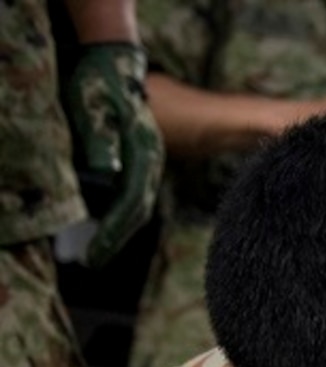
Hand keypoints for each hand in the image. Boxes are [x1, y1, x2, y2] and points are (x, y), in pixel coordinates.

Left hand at [62, 43, 163, 265]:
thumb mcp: (95, 106)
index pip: (128, 204)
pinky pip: (133, 192)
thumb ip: (101, 139)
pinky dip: (121, 211)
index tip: (95, 257)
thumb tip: (106, 174)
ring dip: (120, 228)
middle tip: (94, 263)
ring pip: (137, 203)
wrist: (117, 62)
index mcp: (141, 155)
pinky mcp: (141, 156)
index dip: (111, 232)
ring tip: (100, 248)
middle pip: (137, 211)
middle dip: (115, 239)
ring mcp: (147, 159)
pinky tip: (107, 219)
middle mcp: (149, 162)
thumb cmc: (101, 81)